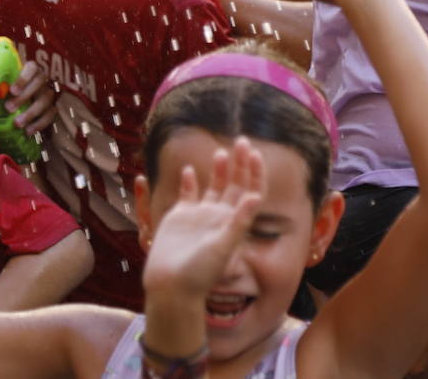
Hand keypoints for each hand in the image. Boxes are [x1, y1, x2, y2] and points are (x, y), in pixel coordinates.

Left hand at [9, 61, 56, 133]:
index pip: (32, 67)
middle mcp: (41, 80)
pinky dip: (39, 124)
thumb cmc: (6, 95)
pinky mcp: (51, 109)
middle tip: (9, 108)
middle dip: (24, 96)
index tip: (12, 91)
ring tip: (17, 123)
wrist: (14, 108)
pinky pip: (50, 115)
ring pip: (46, 99)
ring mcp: (47, 94)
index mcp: (29, 71)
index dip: (23, 78)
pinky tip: (28, 131)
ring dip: (31, 112)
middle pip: (39, 83)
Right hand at [142, 137, 261, 301]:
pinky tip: (189, 170)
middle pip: (235, 185)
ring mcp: (200, 217)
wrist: (171, 287)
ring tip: (221, 152)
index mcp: (234, 222)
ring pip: (214, 187)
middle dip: (240, 163)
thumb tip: (256, 197)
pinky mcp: (180, 219)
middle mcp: (220, 217)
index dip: (255, 173)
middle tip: (242, 140)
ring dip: (219, 170)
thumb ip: (238, 222)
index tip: (255, 154)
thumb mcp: (223, 247)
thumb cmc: (199, 273)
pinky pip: (188, 196)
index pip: (251, 192)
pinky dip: (189, 183)